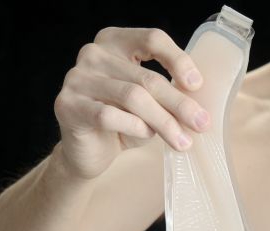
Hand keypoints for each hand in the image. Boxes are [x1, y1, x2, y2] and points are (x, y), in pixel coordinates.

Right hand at [53, 27, 210, 179]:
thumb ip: (168, 95)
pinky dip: (135, 127)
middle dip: (180, 104)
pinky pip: (110, 115)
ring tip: (183, 142)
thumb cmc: (123, 122)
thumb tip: (200, 108)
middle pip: (147, 77)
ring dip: (164, 122)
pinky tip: (146, 136)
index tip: (197, 85)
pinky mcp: (68, 105)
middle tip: (202, 124)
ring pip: (133, 97)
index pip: (152, 39)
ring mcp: (77, 78)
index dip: (178, 60)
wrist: (89, 151)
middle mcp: (94, 54)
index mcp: (115, 42)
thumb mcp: (151, 103)